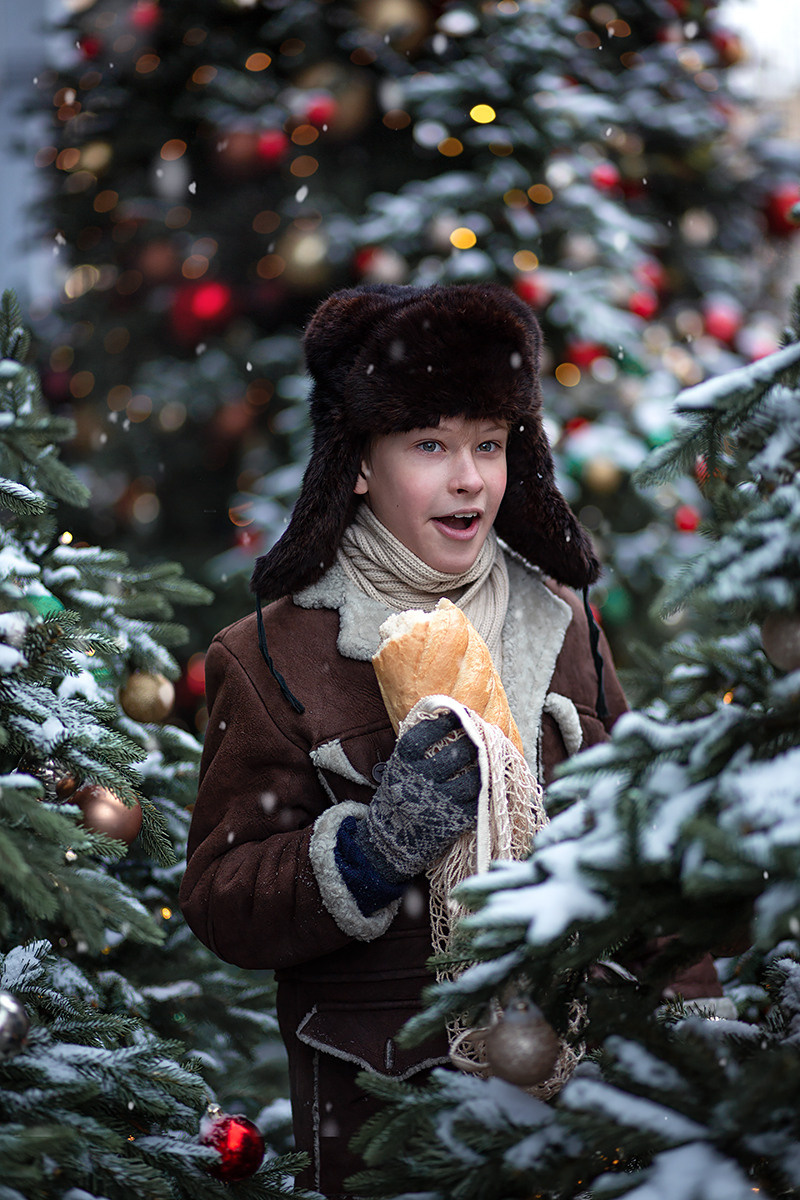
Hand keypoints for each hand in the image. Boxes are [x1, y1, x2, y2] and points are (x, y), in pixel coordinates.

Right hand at [357, 711, 479, 881]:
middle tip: (478, 734)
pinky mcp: (455, 820)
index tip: (457, 715)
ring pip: (473, 777)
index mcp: (404, 762)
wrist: (391, 840)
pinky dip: (486, 787)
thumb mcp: (398, 767)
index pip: (428, 732)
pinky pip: (478, 799)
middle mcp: (421, 780)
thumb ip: (419, 747)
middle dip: (472, 740)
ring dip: (483, 765)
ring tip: (485, 757)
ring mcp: (440, 802)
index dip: (446, 721)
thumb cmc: (398, 795)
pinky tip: (486, 779)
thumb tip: (449, 719)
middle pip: (457, 753)